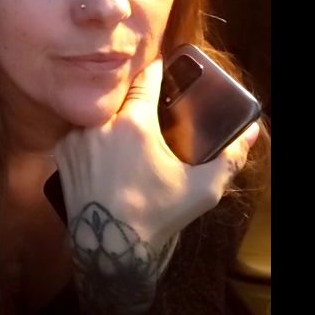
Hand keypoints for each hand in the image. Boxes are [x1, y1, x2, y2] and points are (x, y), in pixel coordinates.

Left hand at [52, 59, 258, 309]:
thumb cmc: (157, 215)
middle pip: (121, 96)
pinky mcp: (62, 154)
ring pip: (100, 116)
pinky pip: (81, 135)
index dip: (159, 69)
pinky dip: (94, 140)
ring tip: (128, 137)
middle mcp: (100, 124)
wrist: (109, 247)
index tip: (165, 67)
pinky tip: (108, 156)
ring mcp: (76, 139)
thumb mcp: (202, 187)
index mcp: (134, 123)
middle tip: (151, 107)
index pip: (147, 77)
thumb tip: (252, 132)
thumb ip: (229, 156)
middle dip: (136, 99)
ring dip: (113, 121)